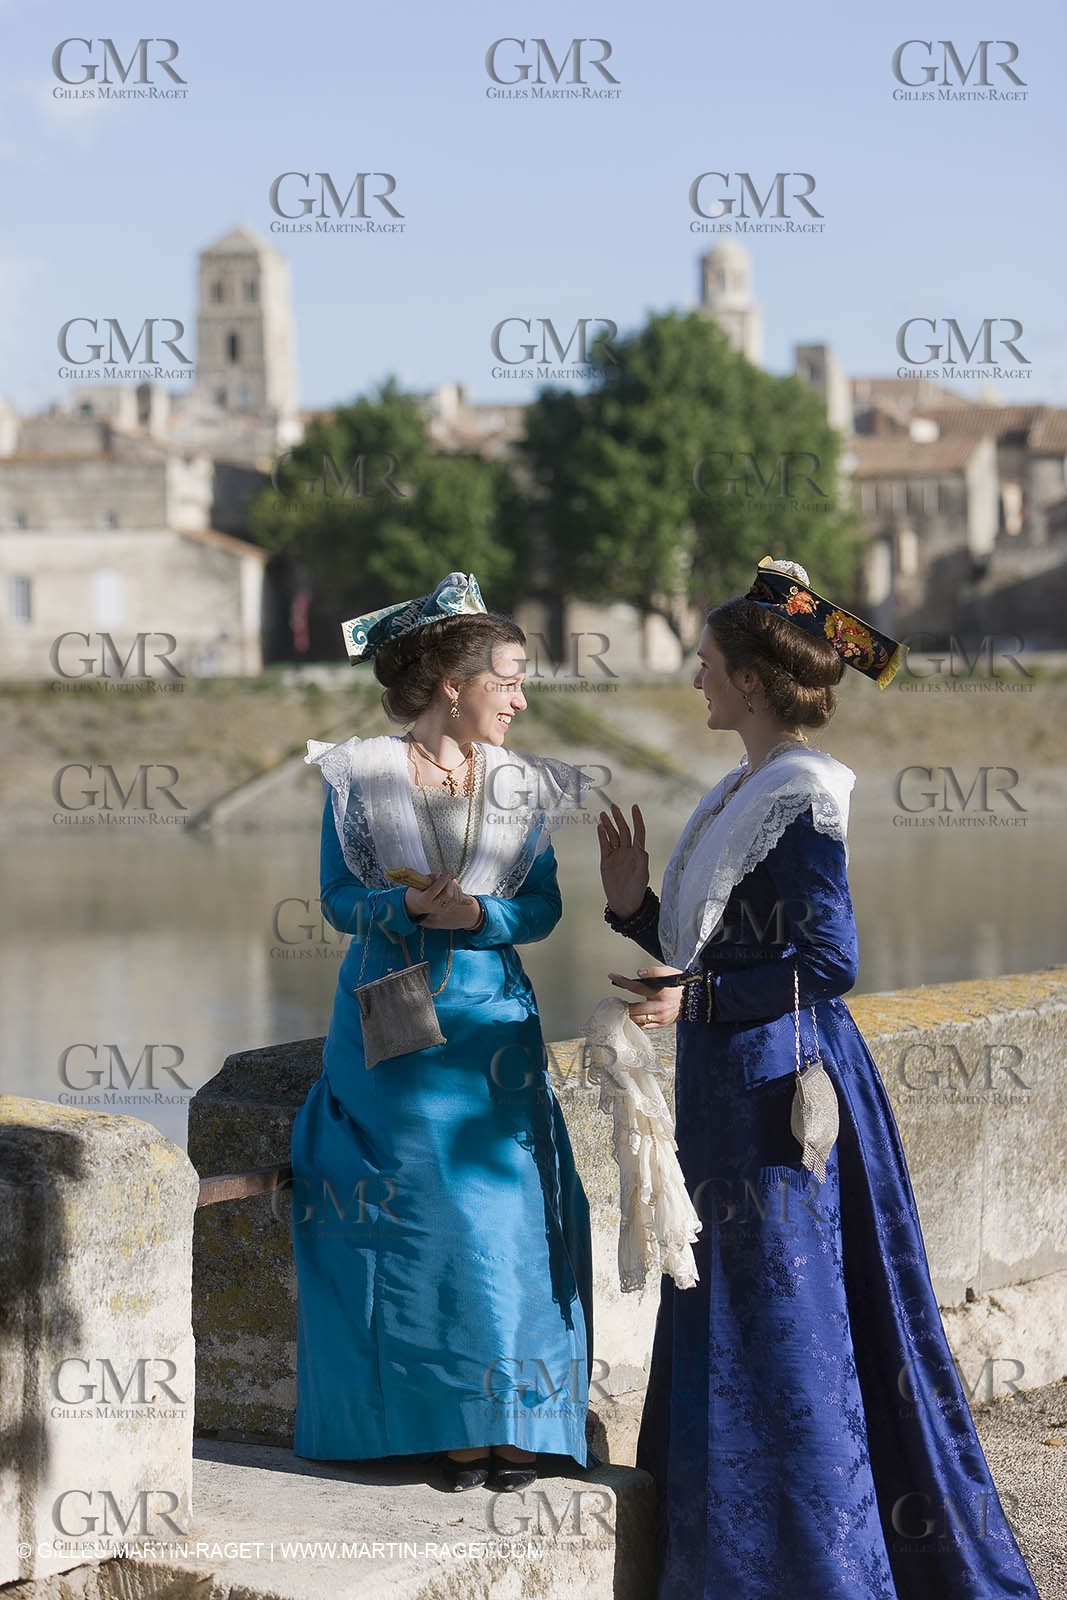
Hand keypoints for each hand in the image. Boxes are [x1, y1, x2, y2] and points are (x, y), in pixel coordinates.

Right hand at [406, 875, 482, 928]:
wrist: (417, 905)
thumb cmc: (418, 891)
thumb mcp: (420, 882)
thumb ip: (431, 877)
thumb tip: (442, 875)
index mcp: (423, 900)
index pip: (435, 890)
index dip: (443, 880)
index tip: (447, 872)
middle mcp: (433, 907)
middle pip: (448, 895)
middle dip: (450, 883)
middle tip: (448, 877)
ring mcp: (441, 909)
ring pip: (455, 898)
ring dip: (455, 887)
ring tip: (451, 881)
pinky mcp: (447, 909)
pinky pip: (458, 900)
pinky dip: (459, 891)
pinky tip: (455, 885)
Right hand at [597, 802, 649, 916]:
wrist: (624, 902)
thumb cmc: (636, 890)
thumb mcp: (642, 876)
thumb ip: (642, 862)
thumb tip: (641, 849)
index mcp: (638, 853)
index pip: (638, 831)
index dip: (637, 819)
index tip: (634, 807)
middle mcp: (627, 851)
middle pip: (623, 830)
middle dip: (619, 818)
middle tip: (614, 807)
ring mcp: (616, 855)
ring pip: (612, 836)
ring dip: (608, 825)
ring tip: (603, 814)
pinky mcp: (607, 860)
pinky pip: (604, 845)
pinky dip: (602, 836)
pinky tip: (600, 827)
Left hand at [608, 963, 685, 1029]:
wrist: (695, 999)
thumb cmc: (680, 985)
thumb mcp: (669, 972)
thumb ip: (653, 972)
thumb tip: (639, 973)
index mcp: (660, 993)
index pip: (636, 986)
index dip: (623, 981)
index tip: (612, 976)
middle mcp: (659, 1007)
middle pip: (634, 1009)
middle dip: (623, 1006)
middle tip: (616, 1003)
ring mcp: (660, 1017)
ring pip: (638, 1020)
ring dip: (628, 1016)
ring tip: (622, 1011)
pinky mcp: (662, 1024)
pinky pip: (645, 1027)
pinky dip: (636, 1023)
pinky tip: (631, 1019)